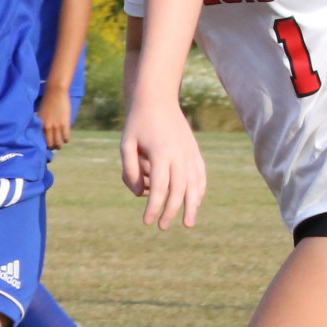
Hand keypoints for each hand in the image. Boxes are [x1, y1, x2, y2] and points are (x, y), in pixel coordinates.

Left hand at [36, 91, 71, 150]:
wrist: (55, 92)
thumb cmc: (47, 101)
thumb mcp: (41, 114)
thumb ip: (42, 122)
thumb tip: (43, 131)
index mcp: (40, 124)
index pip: (40, 140)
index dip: (42, 145)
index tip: (44, 146)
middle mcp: (47, 127)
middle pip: (49, 144)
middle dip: (51, 147)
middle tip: (53, 147)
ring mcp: (56, 126)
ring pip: (58, 143)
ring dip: (59, 145)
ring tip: (59, 145)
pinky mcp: (64, 124)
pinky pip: (66, 137)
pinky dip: (66, 140)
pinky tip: (66, 139)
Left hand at [118, 99, 205, 229]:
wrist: (157, 99)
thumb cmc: (137, 123)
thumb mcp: (126, 144)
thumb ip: (129, 170)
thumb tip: (138, 195)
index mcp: (161, 153)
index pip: (159, 188)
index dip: (154, 207)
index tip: (147, 221)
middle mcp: (179, 154)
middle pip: (179, 189)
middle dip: (171, 211)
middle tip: (163, 227)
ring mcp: (190, 152)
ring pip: (195, 184)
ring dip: (192, 205)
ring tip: (188, 223)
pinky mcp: (194, 150)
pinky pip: (200, 174)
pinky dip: (199, 190)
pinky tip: (195, 203)